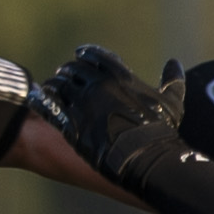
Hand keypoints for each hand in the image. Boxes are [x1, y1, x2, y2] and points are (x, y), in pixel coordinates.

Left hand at [35, 45, 187, 191]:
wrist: (144, 159)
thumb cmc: (160, 131)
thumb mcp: (171, 103)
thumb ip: (172, 80)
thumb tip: (175, 63)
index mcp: (118, 75)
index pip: (94, 55)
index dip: (85, 54)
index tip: (79, 55)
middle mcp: (96, 85)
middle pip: (72, 70)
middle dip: (67, 72)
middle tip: (63, 76)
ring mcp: (81, 104)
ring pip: (57, 86)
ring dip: (53, 86)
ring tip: (51, 89)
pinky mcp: (69, 124)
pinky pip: (47, 106)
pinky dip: (40, 100)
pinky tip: (38, 100)